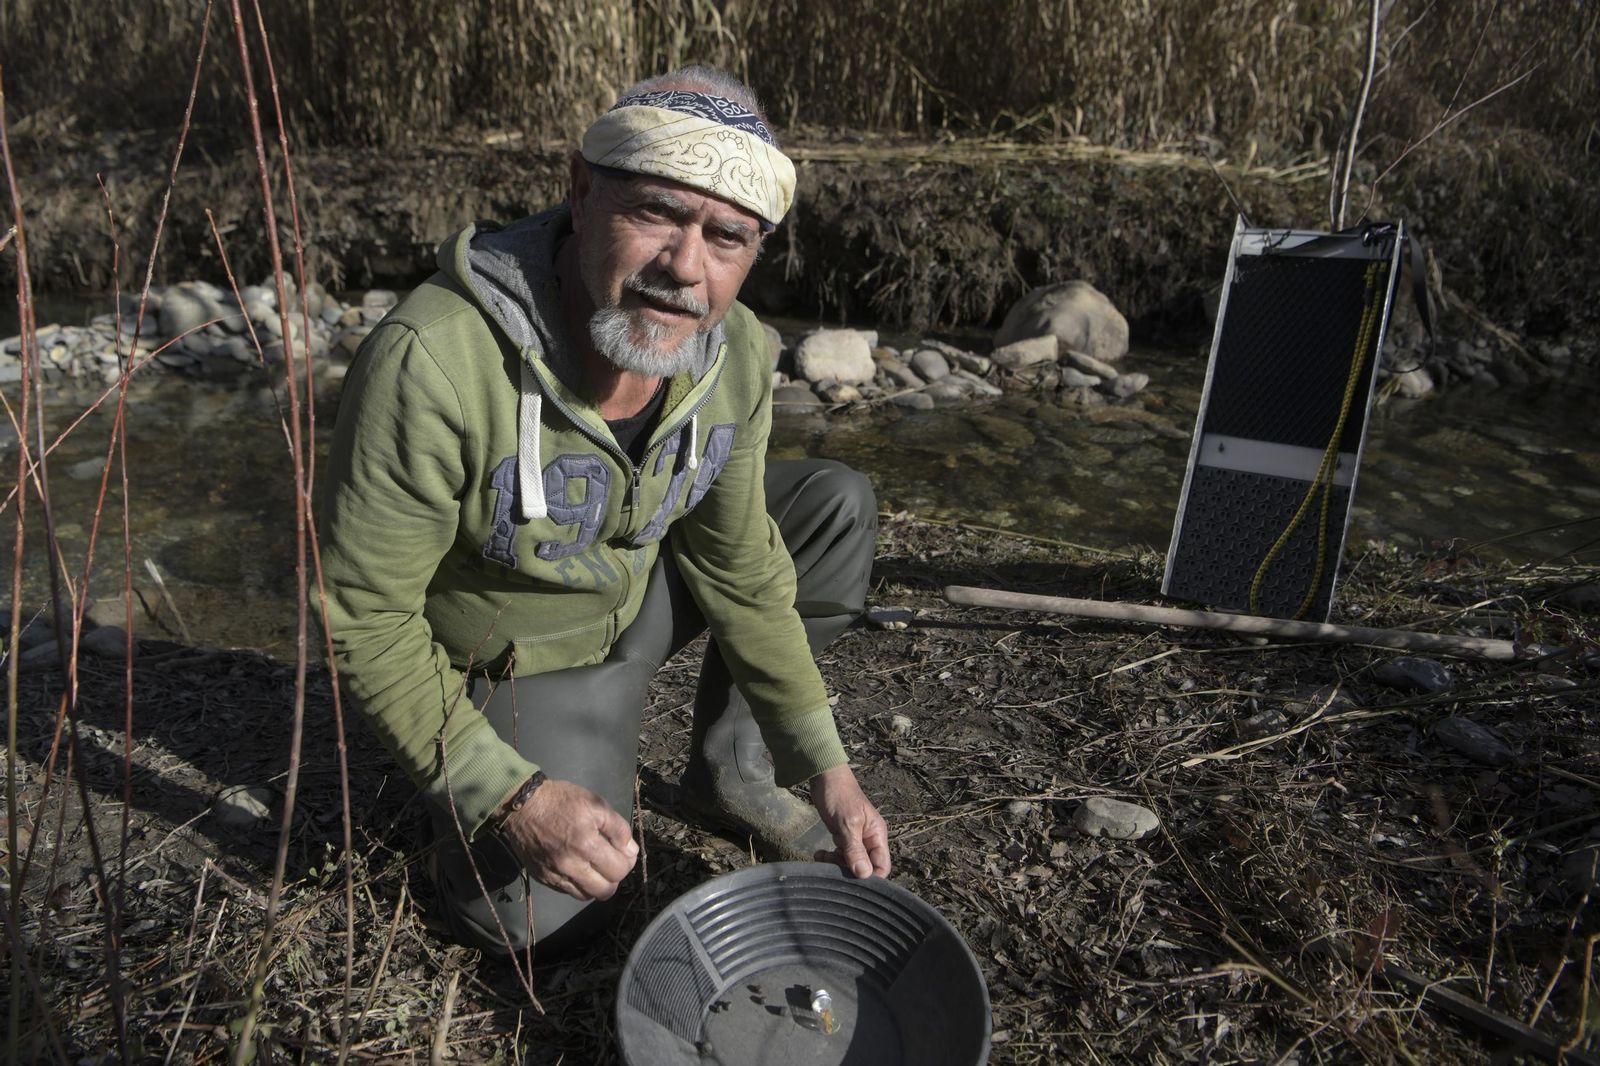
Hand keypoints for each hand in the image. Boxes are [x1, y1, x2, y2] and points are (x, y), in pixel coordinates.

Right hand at [498, 778, 637, 900]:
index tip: (624, 852)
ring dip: (595, 885)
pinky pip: (567, 891)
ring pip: (586, 895)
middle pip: (604, 891)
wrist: (522, 804)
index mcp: (586, 845)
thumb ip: (618, 829)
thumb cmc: (561, 800)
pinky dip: (577, 884)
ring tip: (594, 867)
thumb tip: (631, 851)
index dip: (627, 862)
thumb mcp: (595, 804)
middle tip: (610, 862)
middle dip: (613, 878)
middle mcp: (570, 866)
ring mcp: (554, 875)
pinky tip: (577, 868)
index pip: (618, 871)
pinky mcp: (542, 878)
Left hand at [809, 764, 890, 878]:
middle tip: (831, 865)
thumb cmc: (840, 796)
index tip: (850, 879)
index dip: (870, 877)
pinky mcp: (843, 836)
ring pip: (851, 862)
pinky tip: (819, 854)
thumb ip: (855, 849)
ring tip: (822, 858)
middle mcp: (869, 839)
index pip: (882, 866)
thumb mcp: (848, 823)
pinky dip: (830, 857)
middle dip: (849, 870)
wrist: (825, 777)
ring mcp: (856, 838)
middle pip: (865, 866)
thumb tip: (864, 875)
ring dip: (836, 864)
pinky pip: (841, 854)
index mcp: (877, 835)